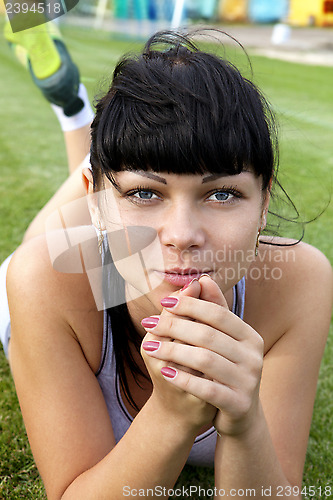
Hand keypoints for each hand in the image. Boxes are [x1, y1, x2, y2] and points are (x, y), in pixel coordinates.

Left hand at [142, 276, 263, 436]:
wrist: (240, 414)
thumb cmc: (225, 370)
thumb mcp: (222, 341)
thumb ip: (213, 311)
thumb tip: (202, 279)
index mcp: (250, 336)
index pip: (218, 313)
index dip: (190, 304)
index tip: (164, 301)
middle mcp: (254, 356)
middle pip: (208, 335)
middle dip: (175, 326)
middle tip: (148, 323)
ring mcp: (248, 381)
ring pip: (205, 360)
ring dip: (173, 350)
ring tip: (148, 346)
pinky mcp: (239, 404)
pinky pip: (206, 389)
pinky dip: (183, 378)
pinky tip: (164, 372)